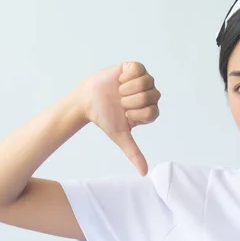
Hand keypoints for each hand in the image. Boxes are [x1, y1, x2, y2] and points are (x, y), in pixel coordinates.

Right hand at [74, 61, 160, 175]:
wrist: (88, 101)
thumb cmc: (105, 118)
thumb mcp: (121, 136)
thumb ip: (134, 152)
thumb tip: (144, 173)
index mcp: (150, 111)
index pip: (151, 113)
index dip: (134, 114)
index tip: (124, 114)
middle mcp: (150, 95)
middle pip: (150, 97)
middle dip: (130, 101)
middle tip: (120, 102)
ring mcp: (143, 80)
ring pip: (146, 82)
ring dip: (127, 89)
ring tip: (119, 91)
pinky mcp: (134, 67)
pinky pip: (138, 69)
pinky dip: (126, 76)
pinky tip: (119, 81)